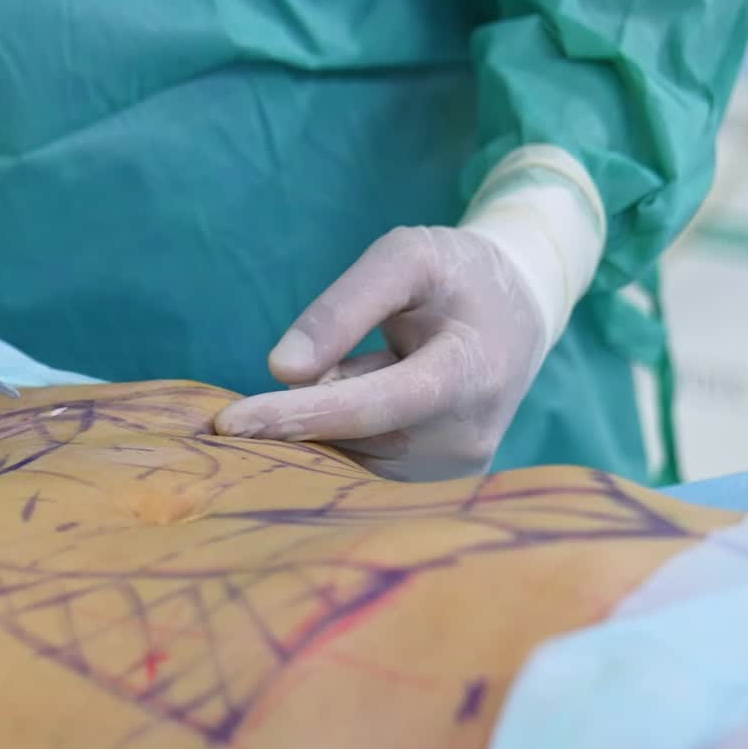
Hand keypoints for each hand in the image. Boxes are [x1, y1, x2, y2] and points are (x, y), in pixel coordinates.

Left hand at [214, 227, 548, 480]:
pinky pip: (358, 469)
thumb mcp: (407, 260)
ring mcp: (452, 472)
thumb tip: (280, 371)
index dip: (296, 415)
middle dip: (304, 410)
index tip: (227, 423)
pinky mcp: (435, 488)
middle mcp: (465, 439)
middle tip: (331, 360)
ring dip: (327, 415)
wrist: (520, 317)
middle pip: (347, 436)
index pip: (370, 405)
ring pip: (345, 456)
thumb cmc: (459, 278)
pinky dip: (339, 434)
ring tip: (378, 364)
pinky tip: (374, 391)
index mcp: (468, 374)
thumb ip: (344, 307)